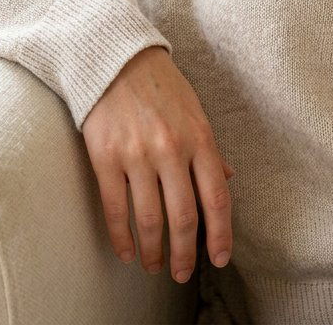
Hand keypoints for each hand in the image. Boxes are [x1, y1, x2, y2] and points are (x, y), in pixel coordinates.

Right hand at [82, 45, 234, 283]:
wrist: (115, 58)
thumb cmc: (160, 85)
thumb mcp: (195, 111)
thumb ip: (210, 149)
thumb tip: (228, 180)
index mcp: (199, 137)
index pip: (216, 197)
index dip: (220, 234)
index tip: (219, 259)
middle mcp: (171, 149)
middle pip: (183, 217)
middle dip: (184, 254)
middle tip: (181, 274)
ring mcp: (137, 154)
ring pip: (149, 219)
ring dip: (154, 251)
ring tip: (154, 266)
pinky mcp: (105, 156)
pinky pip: (115, 208)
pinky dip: (121, 236)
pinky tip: (126, 251)